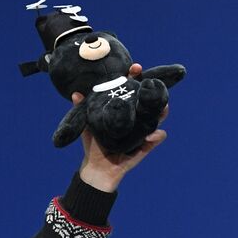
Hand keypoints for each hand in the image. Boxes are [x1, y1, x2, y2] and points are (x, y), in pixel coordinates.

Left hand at [73, 63, 168, 192]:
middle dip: (152, 87)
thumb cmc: (93, 144)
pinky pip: (158, 137)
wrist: (97, 168)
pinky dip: (157, 136)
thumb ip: (82, 109)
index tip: (135, 68)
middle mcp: (135, 116)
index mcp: (123, 108)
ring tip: (162, 106)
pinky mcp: (147, 144)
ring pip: (159, 115)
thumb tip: (75, 94)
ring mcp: (143, 129)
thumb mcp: (86, 125)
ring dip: (162, 109)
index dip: (135, 76)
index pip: (131, 87)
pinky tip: (152, 135)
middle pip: (148, 98)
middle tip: (150, 81)